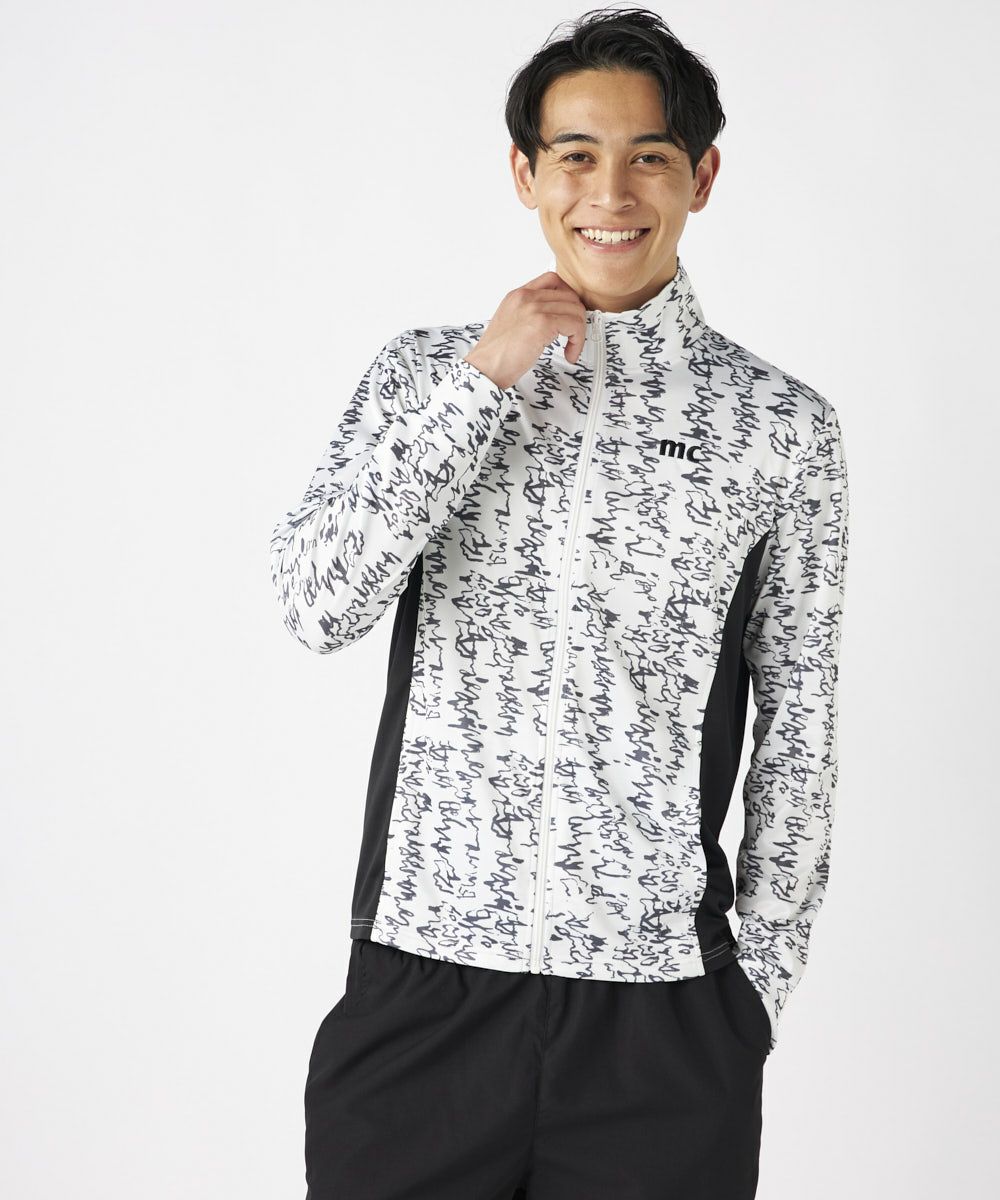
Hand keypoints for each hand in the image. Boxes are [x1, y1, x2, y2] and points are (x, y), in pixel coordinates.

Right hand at [462, 271, 587, 389]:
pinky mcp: (542, 323)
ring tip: (571, 347)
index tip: (569, 314)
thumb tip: (554, 320)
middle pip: (568, 295)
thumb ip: (529, 315)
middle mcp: (526, 297)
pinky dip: (578, 341)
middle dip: (577, 317)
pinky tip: (570, 353)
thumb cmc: (496, 355)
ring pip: (575, 309)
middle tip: (573, 335)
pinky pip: (575, 325)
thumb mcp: (510, 324)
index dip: (567, 296)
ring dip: (579, 331)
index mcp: (517, 295)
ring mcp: (534, 308)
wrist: (485, 368)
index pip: (552, 280)